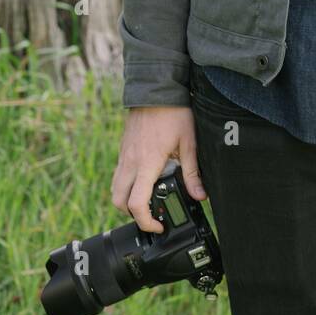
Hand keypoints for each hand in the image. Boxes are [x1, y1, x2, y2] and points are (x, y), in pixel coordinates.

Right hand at [111, 106, 207, 233]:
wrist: (156, 89)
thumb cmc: (174, 113)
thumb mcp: (189, 143)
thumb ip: (192, 172)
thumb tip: (200, 195)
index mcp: (147, 163)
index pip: (136, 203)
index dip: (146, 221)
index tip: (159, 225)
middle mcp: (130, 162)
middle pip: (118, 201)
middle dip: (132, 214)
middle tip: (152, 214)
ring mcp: (124, 156)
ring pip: (115, 189)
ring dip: (127, 200)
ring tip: (148, 198)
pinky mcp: (123, 150)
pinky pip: (118, 175)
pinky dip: (126, 185)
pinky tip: (145, 178)